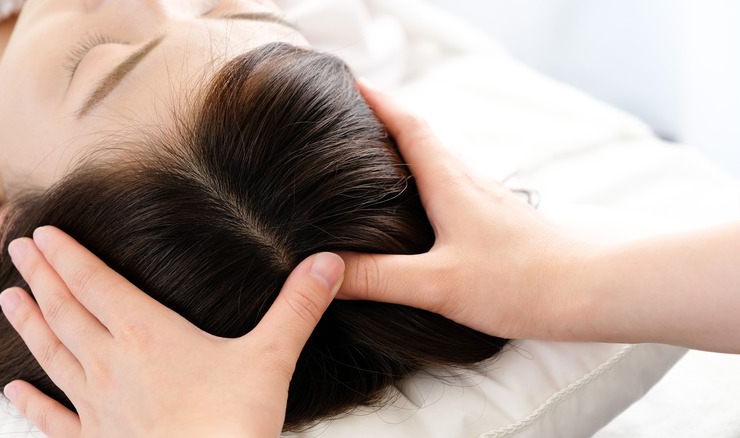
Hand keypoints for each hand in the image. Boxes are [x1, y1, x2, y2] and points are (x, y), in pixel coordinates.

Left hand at [0, 226, 344, 437]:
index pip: (96, 284)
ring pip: (52, 355)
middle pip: (66, 311)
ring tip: (7, 299)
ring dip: (29, 325)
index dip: (68, 256)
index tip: (43, 232)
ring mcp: (99, 406)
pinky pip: (55, 420)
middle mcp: (112, 365)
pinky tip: (16, 391)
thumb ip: (298, 306)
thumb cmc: (234, 423)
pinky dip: (33, 404)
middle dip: (41, 277)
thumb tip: (328, 262)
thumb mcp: (272, 356)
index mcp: (148, 335)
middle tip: (17, 249)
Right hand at [340, 80, 591, 340]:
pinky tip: (422, 204)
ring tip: (377, 155)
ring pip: (439, 158)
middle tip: (352, 116)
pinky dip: (428, 178)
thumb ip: (379, 277)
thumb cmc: (520, 281)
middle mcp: (467, 179)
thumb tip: (326, 268)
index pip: (408, 125)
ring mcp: (485, 197)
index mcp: (449, 181)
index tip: (350, 84)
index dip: (377, 102)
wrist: (591, 288)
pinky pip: (453, 184)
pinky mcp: (497, 218)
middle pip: (422, 134)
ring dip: (408, 147)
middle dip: (387, 119)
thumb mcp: (438, 284)